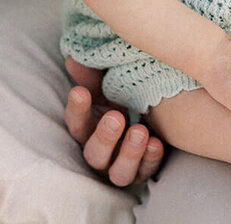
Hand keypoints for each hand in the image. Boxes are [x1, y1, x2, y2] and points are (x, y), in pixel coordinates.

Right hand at [64, 57, 164, 185]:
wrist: (156, 119)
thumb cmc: (126, 101)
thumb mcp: (110, 89)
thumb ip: (93, 76)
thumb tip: (73, 57)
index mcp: (89, 130)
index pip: (75, 124)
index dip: (76, 109)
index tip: (80, 91)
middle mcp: (102, 153)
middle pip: (94, 154)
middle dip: (104, 137)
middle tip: (115, 118)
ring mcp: (122, 166)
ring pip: (119, 172)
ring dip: (129, 153)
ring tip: (140, 131)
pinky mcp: (144, 172)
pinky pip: (146, 172)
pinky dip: (150, 159)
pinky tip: (157, 143)